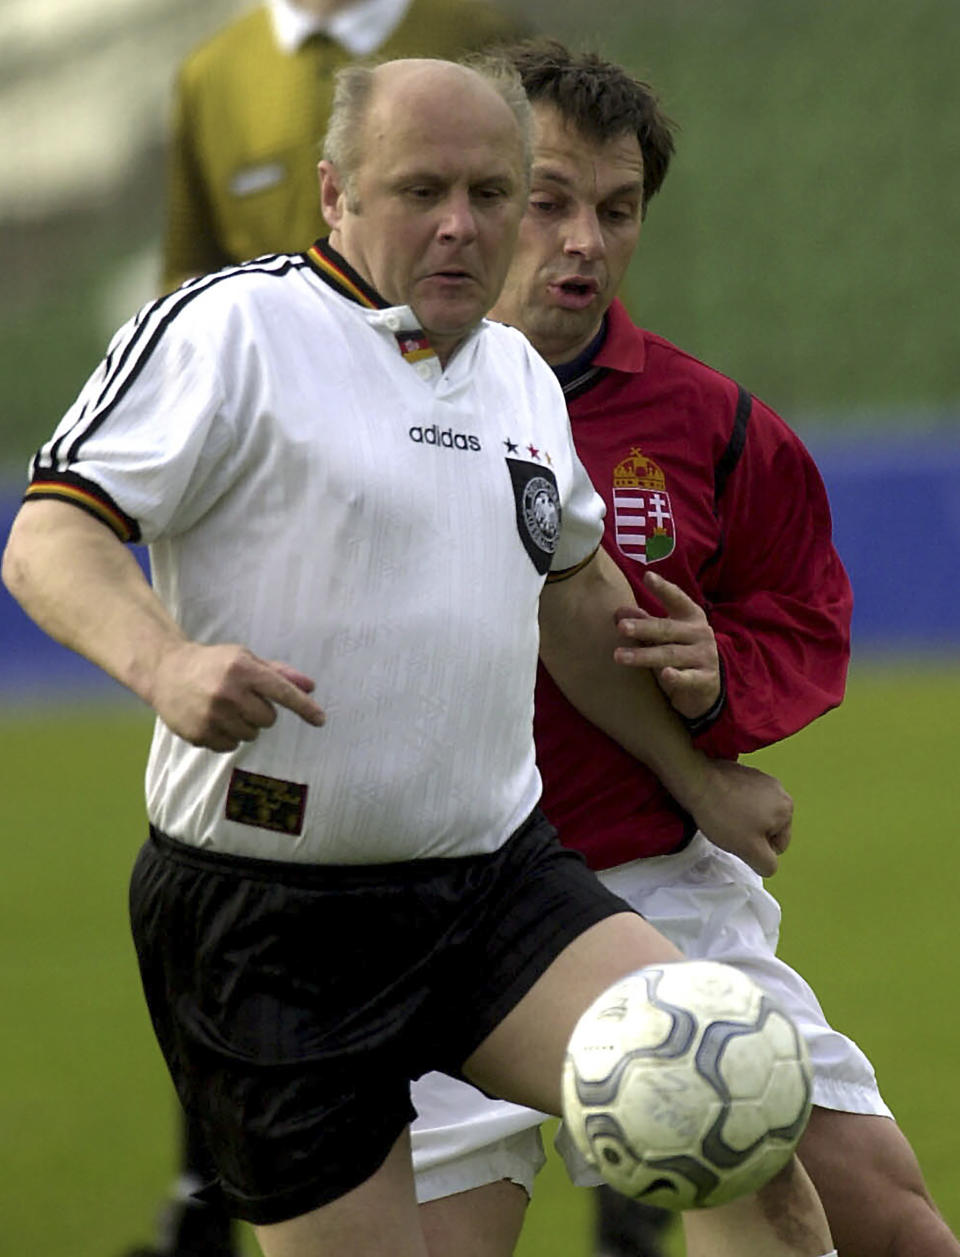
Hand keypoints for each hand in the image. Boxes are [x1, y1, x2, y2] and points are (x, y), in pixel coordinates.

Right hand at [150, 642, 324, 750]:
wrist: (167, 671)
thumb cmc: (214, 664)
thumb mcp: (245, 659)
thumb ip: (279, 673)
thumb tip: (310, 687)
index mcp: (242, 669)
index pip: (282, 691)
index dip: (304, 707)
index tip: (321, 720)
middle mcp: (228, 692)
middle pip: (269, 719)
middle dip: (261, 712)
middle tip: (242, 699)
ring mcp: (212, 715)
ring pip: (251, 735)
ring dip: (244, 725)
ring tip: (225, 708)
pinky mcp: (200, 733)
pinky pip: (231, 746)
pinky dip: (227, 737)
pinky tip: (212, 719)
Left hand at [613, 571, 720, 719]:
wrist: (707, 686)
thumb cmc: (681, 652)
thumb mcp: (665, 634)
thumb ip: (645, 621)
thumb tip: (618, 612)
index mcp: (691, 616)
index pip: (676, 599)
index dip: (663, 588)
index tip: (647, 576)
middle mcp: (699, 633)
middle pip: (667, 629)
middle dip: (643, 627)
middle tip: (621, 627)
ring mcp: (704, 656)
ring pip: (670, 654)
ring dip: (644, 655)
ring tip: (619, 656)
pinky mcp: (705, 679)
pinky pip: (688, 678)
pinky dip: (677, 677)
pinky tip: (665, 674)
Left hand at [685, 759, 792, 876]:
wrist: (697, 782)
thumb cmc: (724, 815)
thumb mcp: (749, 850)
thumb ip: (767, 864)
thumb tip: (768, 864)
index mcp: (786, 808)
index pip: (778, 845)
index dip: (757, 850)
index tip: (738, 839)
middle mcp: (778, 790)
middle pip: (767, 828)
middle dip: (750, 833)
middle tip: (730, 829)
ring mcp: (761, 778)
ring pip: (754, 813)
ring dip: (741, 819)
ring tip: (723, 816)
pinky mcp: (744, 772)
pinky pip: (743, 798)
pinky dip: (733, 804)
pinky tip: (719, 804)